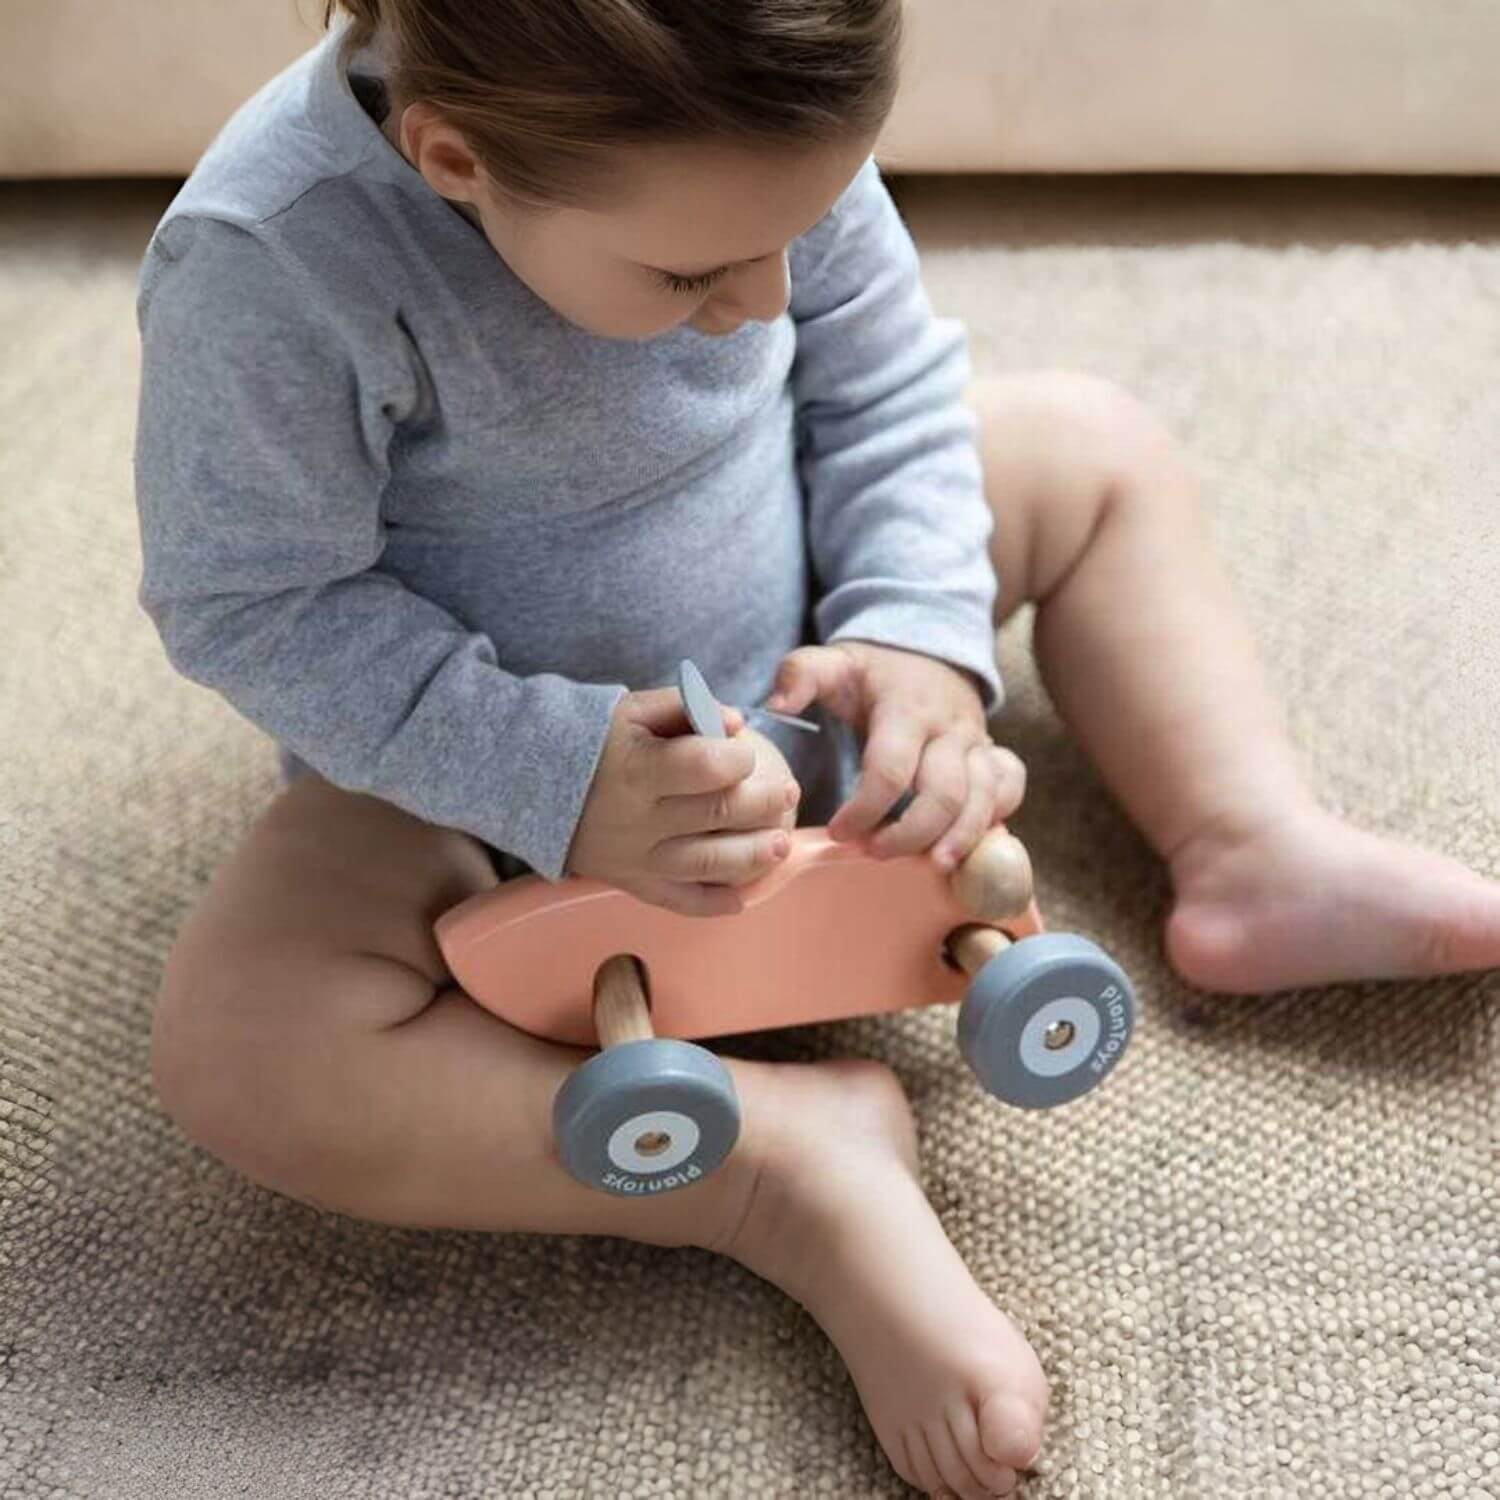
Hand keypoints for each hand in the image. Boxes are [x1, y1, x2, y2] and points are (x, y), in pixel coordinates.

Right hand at [566, 688, 801, 917]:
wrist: (531, 782)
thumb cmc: (595, 739)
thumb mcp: (632, 709)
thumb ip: (685, 707)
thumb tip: (736, 722)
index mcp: (638, 769)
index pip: (706, 767)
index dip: (739, 758)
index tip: (748, 752)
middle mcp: (638, 819)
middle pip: (717, 816)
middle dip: (765, 803)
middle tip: (789, 792)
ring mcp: (636, 857)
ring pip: (708, 865)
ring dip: (754, 857)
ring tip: (781, 845)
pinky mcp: (632, 883)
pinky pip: (678, 902)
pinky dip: (714, 905)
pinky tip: (742, 897)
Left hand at [764, 640, 1025, 871]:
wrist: (929, 651)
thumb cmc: (874, 671)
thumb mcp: (835, 662)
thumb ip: (800, 675)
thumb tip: (777, 705)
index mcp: (907, 708)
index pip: (891, 768)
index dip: (864, 808)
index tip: (837, 832)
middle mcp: (950, 728)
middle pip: (944, 793)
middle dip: (911, 832)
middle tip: (874, 853)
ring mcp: (978, 742)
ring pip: (985, 797)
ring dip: (961, 837)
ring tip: (934, 867)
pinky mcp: (993, 755)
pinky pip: (1010, 788)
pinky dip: (996, 818)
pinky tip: (969, 846)